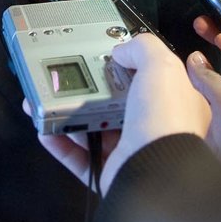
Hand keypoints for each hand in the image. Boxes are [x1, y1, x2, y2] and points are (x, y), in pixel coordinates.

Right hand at [33, 34, 209, 195]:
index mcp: (175, 104)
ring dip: (68, 115)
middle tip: (66, 78)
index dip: (126, 66)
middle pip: (115, 103)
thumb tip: (121, 51)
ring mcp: (130, 152)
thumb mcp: (163, 66)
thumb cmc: (166, 117)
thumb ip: (143, 48)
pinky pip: (78, 157)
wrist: (156, 171)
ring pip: (93, 129)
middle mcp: (154, 128)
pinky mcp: (109, 173)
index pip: (150, 79)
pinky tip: (45, 129)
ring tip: (46, 101)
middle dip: (89, 90)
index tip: (101, 57)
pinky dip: (60, 143)